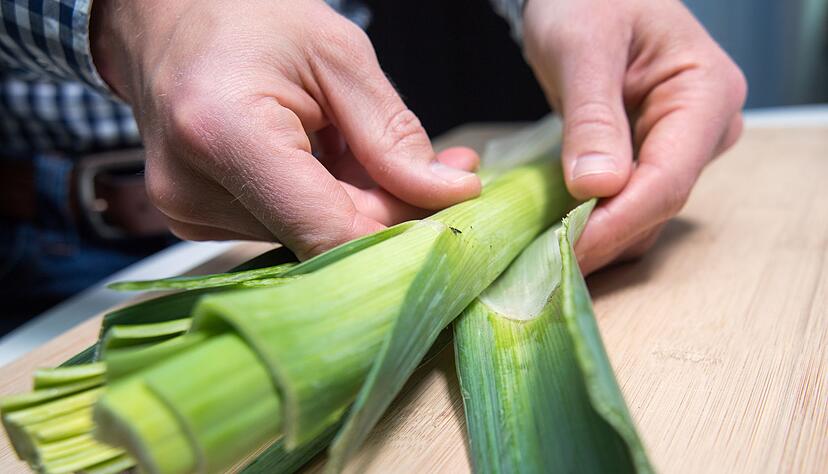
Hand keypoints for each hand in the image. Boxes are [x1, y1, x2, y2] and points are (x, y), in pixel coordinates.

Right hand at [90, 0, 480, 258]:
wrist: (166, 18)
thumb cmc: (244, 17)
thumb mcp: (336, 55)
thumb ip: (393, 135)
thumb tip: (449, 193)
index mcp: (225, 133)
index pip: (328, 232)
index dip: (400, 234)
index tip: (451, 211)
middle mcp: (194, 188)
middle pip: (324, 238)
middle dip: (390, 210)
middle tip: (441, 170)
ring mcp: (187, 212)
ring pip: (309, 237)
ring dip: (355, 203)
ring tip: (359, 145)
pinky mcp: (193, 219)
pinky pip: (283, 227)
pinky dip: (320, 202)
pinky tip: (325, 159)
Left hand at [523, 0, 746, 273]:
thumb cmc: (587, 0)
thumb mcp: (583, 49)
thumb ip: (592, 117)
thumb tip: (598, 188)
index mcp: (705, 93)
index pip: (668, 178)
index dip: (618, 222)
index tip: (569, 251)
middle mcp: (705, 128)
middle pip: (657, 203)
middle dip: (603, 235)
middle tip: (542, 264)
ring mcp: (680, 146)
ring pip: (644, 212)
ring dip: (596, 236)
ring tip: (541, 255)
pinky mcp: (651, 157)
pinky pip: (627, 203)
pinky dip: (593, 221)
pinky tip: (555, 233)